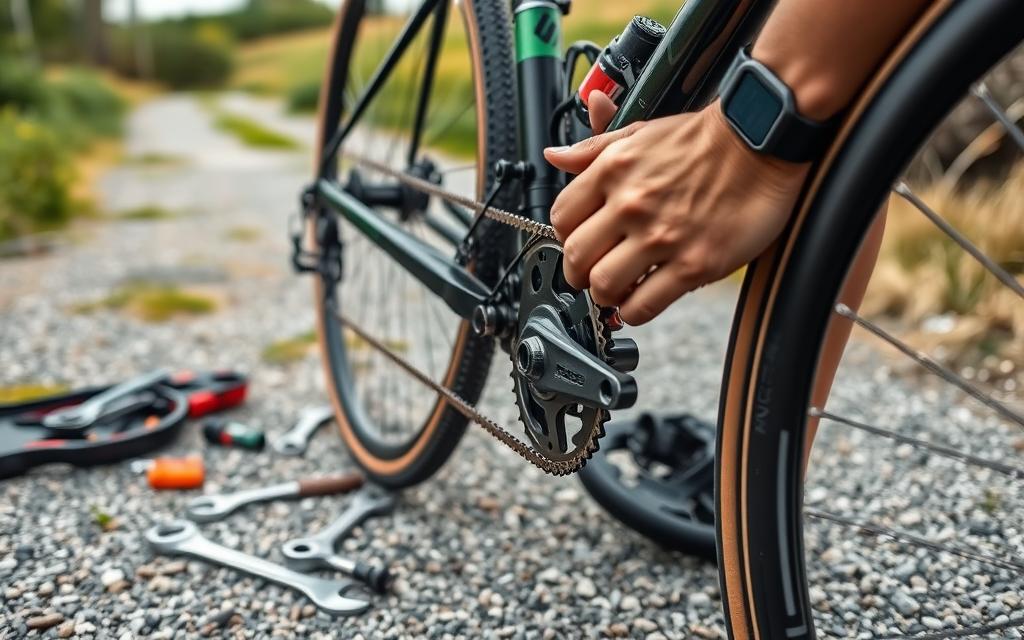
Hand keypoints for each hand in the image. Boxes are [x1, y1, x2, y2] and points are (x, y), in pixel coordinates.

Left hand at [544, 93, 809, 324]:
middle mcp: (631, 205)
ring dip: (605, 295)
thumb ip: (594, 147)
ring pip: (603, 287)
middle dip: (578, 273)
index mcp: (613, 171)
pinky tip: (640, 301)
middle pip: (575, 258)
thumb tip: (556, 155)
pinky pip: (644, 306)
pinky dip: (634, 312)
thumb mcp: (641, 131)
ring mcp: (661, 238)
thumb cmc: (705, 139)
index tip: (578, 243)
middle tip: (592, 273)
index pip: (560, 218)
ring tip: (618, 289)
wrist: (762, 142)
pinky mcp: (693, 265)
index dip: (565, 236)